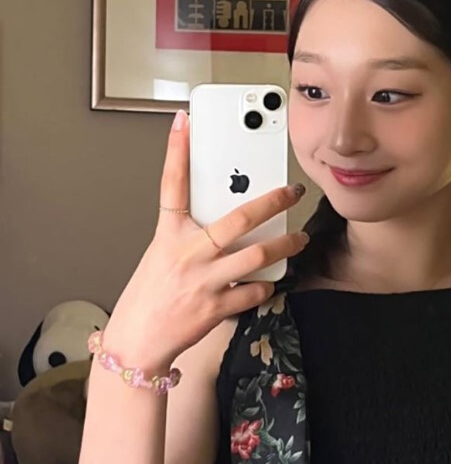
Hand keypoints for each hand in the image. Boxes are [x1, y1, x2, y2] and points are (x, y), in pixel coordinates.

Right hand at [103, 110, 308, 371]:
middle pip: (237, 219)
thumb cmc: (150, 296)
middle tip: (293, 191)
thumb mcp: (162, 256)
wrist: (138, 341)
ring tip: (299, 239)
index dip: (176, 151)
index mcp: (168, 235)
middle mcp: (188, 253)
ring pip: (257, 256)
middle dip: (272, 201)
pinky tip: (268, 283)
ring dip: (284, 245)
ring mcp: (204, 280)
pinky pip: (254, 292)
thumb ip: (190, 237)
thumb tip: (226, 225)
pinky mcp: (216, 306)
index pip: (171, 185)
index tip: (185, 122)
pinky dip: (265, 287)